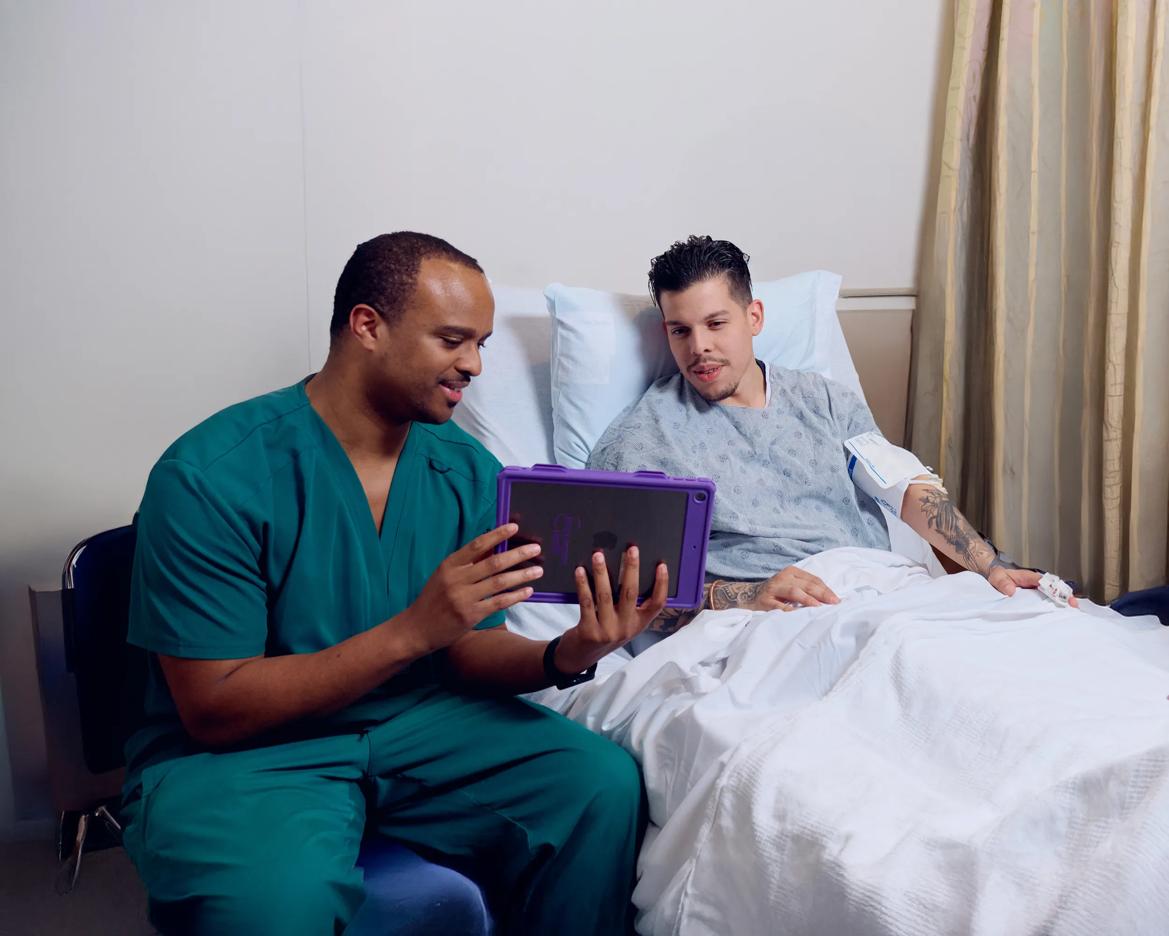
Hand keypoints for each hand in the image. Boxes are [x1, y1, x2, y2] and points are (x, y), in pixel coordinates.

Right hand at [400, 524, 543, 653]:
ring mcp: (463, 598)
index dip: (497, 535)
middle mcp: (456, 579)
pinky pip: (498, 603)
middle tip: (536, 549)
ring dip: (521, 575)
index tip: (514, 527)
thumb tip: (492, 548)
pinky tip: (528, 591)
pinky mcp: (470, 616)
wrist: (417, 629)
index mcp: (449, 565)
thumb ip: (466, 564)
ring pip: (499, 582)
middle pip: (493, 563)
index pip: (476, 545)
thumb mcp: (444, 576)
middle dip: (517, 554)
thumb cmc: (433, 599)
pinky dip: (515, 596)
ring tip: (538, 570)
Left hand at [554, 547, 668, 672]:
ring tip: (598, 555)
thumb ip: (626, 603)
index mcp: (639, 624)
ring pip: (606, 595)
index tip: (661, 565)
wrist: (580, 657)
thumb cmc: (603, 632)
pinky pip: (586, 603)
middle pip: (631, 593)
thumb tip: (626, 568)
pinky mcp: (589, 632)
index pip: (657, 604)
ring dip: (601, 573)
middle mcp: (626, 628)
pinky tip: (579, 571)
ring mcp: (608, 631)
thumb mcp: (622, 622)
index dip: (661, 584)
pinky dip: (583, 585)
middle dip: (631, 568)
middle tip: (631, 549)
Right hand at [713, 567, 839, 611]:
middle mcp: (782, 578)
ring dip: (808, 600)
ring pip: (794, 592)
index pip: (813, 580)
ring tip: (819, 608)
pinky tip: (799, 616)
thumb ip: (808, 590)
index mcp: (792, 572)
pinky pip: (779, 606)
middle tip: (834, 603)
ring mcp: (773, 589)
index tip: (837, 600)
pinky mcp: (765, 601)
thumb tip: (831, 600)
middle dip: (822, 594)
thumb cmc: (777, 593)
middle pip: (806, 585)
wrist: (748, 597)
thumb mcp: (792, 586)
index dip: (826, 589)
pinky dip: (790, 611)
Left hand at [985, 566, 1079, 606]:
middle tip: (1073, 604)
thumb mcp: (997, 577)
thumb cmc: (999, 575)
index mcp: (1029, 577)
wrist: (996, 576)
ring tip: (1073, 610)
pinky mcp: (1037, 596)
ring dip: (1063, 601)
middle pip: (1054, 587)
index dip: (1052, 587)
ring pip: (1054, 594)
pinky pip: (1048, 600)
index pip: (1043, 581)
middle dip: (1065, 595)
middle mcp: (1036, 583)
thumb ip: (1003, 583)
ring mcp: (1038, 590)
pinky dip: (1056, 605)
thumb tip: (1011, 591)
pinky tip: (1062, 613)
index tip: (1059, 594)